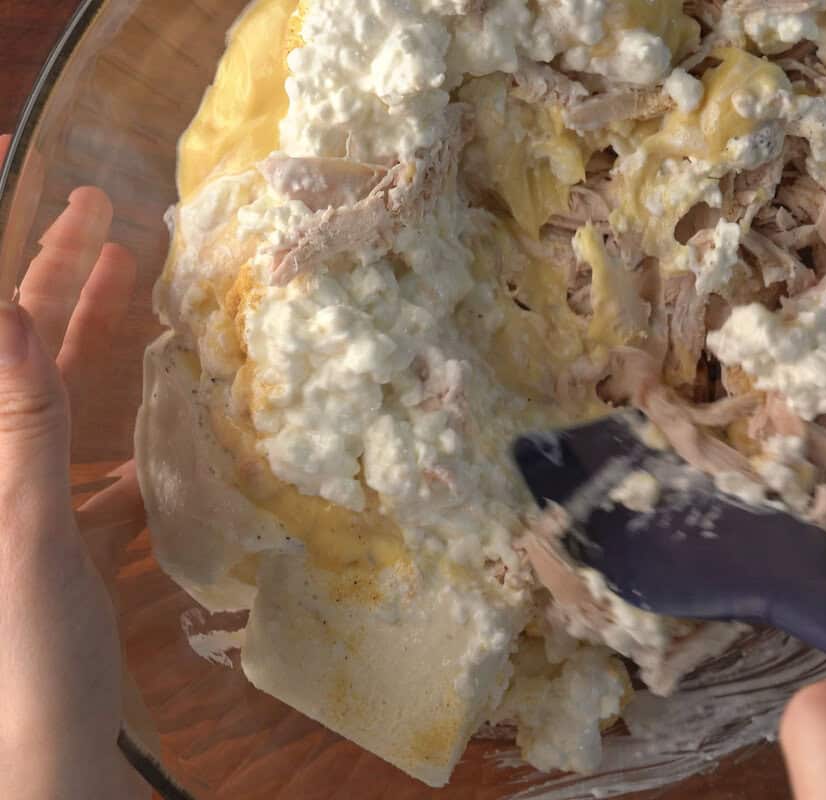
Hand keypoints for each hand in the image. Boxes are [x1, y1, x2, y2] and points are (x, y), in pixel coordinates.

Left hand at [0, 134, 148, 797]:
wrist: (40, 762)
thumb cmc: (22, 657)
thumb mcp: (20, 531)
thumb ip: (15, 421)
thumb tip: (8, 307)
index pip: (5, 335)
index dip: (38, 264)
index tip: (81, 202)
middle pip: (30, 358)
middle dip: (66, 287)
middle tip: (109, 222)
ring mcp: (26, 509)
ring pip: (68, 409)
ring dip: (102, 353)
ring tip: (140, 296)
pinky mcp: (62, 547)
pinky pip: (99, 476)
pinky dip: (133, 444)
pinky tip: (171, 431)